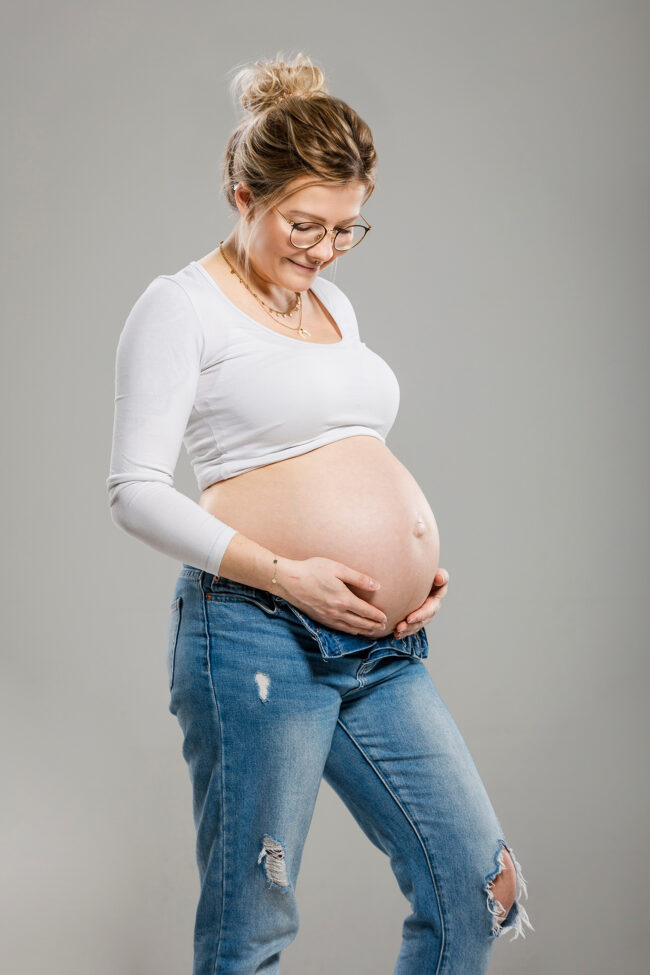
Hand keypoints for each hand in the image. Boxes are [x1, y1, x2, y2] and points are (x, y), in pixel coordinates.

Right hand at [274, 556, 388, 634]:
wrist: (289, 580)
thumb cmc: (313, 570)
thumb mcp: (338, 569)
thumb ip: (358, 578)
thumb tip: (377, 586)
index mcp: (343, 599)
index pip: (366, 612)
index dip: (377, 616)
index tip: (385, 618)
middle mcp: (337, 612)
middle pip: (360, 623)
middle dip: (373, 626)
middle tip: (383, 627)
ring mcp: (327, 617)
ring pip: (349, 628)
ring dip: (362, 631)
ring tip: (371, 632)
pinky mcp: (319, 618)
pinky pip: (338, 628)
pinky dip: (349, 631)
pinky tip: (352, 630)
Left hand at [392, 568, 448, 637]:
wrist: (420, 578)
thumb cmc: (429, 575)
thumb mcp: (439, 575)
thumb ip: (441, 576)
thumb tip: (439, 578)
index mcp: (436, 600)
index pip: (429, 610)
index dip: (420, 615)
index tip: (409, 619)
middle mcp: (431, 610)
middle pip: (421, 621)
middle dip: (411, 626)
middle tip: (399, 627)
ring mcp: (424, 615)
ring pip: (415, 626)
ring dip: (406, 630)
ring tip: (396, 632)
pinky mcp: (416, 618)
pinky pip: (411, 627)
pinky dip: (404, 632)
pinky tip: (396, 634)